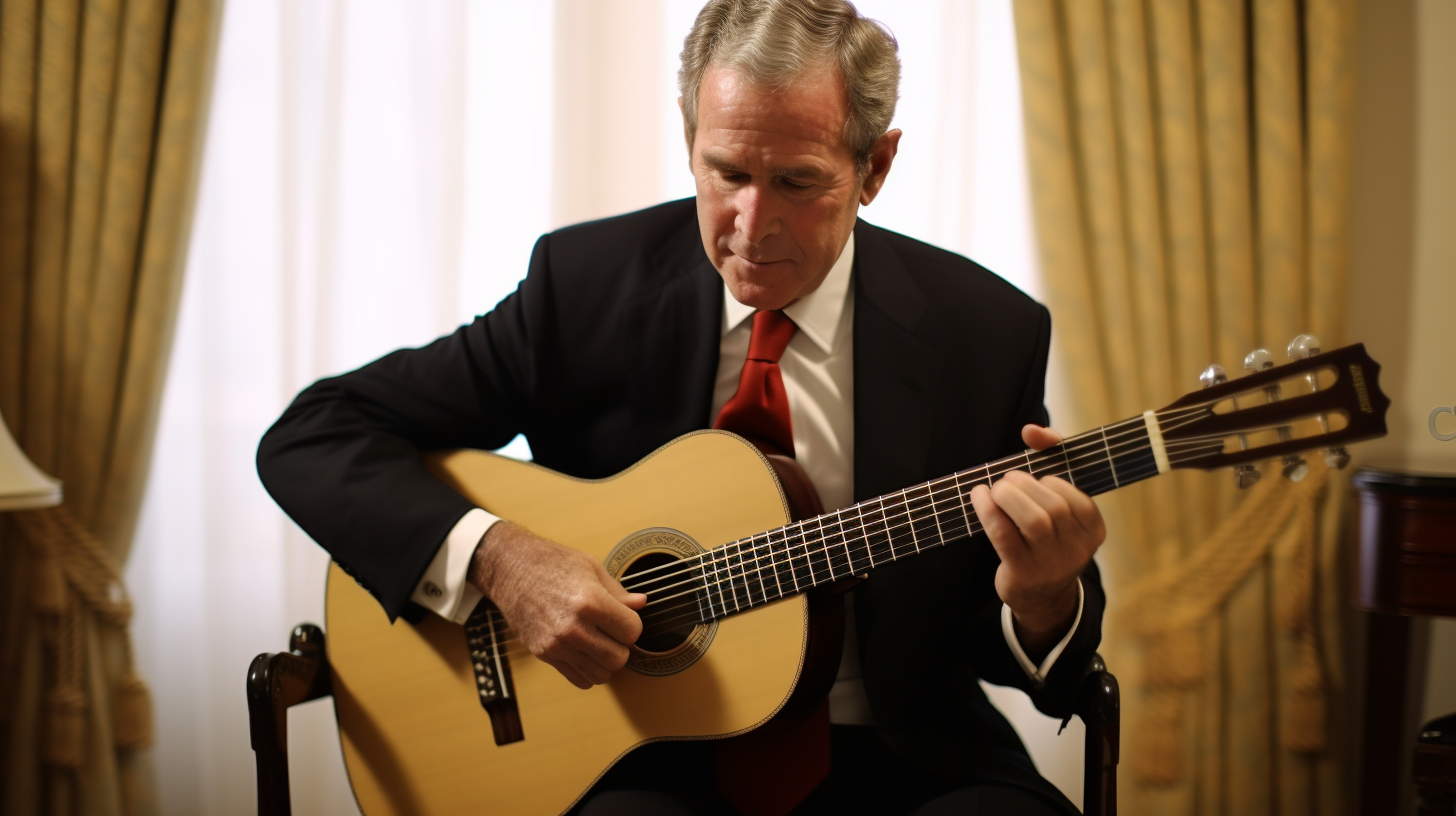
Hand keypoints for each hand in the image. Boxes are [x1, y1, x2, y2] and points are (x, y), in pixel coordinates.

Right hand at [467, 521, 646, 688]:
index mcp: (590, 601)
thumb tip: (641, 604)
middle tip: (612, 631)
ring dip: (606, 661)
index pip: (632, 632)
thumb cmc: (551, 562)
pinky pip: (579, 680)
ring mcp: (557, 645)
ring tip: (599, 641)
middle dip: (621, 645)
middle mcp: (573, 627)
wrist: (509, 568)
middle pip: (619, 658)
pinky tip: (586, 652)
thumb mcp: (591, 567)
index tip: (623, 616)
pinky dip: (588, 671)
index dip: (632, 624)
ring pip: (601, 674)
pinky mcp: (545, 654)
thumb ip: (618, 592)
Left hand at [968, 424, 1105, 658]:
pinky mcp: (1023, 573)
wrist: (1041, 596)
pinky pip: (1004, 535)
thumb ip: (1052, 458)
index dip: (1054, 475)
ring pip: (1035, 522)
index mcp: (1094, 530)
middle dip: (1025, 485)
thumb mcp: (1057, 504)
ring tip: (996, 489)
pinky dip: (988, 510)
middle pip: (1055, 507)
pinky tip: (979, 497)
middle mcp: (1078, 550)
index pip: (1079, 497)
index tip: (1036, 474)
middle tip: (1007, 481)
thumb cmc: (1046, 536)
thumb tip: (1032, 430)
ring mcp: (1052, 565)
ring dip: (1009, 496)